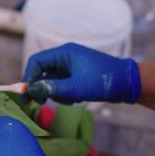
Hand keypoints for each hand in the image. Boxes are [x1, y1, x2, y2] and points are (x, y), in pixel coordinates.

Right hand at [23, 42, 140, 103]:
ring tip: (69, 99)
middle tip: (37, 103)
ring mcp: (71, 66)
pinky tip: (76, 98)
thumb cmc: (103, 81)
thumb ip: (51, 89)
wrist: (129, 83)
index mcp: (64, 52)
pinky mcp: (77, 75)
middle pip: (42, 71)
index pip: (36, 61)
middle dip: (40, 87)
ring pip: (51, 80)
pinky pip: (62, 84)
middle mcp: (66, 56)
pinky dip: (64, 93)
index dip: (28, 77)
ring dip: (55, 93)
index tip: (25, 94)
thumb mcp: (76, 87)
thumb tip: (29, 90)